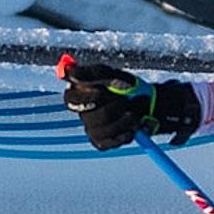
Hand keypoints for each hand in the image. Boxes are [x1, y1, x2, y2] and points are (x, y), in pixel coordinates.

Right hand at [60, 55, 202, 150]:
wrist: (145, 104)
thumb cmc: (124, 86)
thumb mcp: (111, 74)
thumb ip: (91, 72)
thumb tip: (68, 70)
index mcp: (79, 94)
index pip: (70, 99)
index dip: (88, 97)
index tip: (103, 91)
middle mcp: (82, 113)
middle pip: (90, 116)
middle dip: (114, 106)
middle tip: (126, 101)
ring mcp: (91, 129)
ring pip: (104, 129)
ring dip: (124, 120)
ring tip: (133, 113)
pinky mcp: (101, 142)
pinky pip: (112, 141)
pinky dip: (127, 132)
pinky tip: (132, 125)